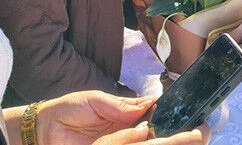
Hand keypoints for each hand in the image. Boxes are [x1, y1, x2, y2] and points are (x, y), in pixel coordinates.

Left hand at [36, 91, 207, 143]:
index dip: (175, 117)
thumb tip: (149, 104)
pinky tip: (159, 141)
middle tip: (199, 134)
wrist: (41, 128)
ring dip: (169, 142)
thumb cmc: (67, 110)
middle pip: (159, 136)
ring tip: (192, 139)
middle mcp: (127, 133)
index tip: (193, 117)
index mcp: (127, 116)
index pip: (157, 117)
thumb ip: (120, 104)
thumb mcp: (94, 100)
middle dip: (181, 135)